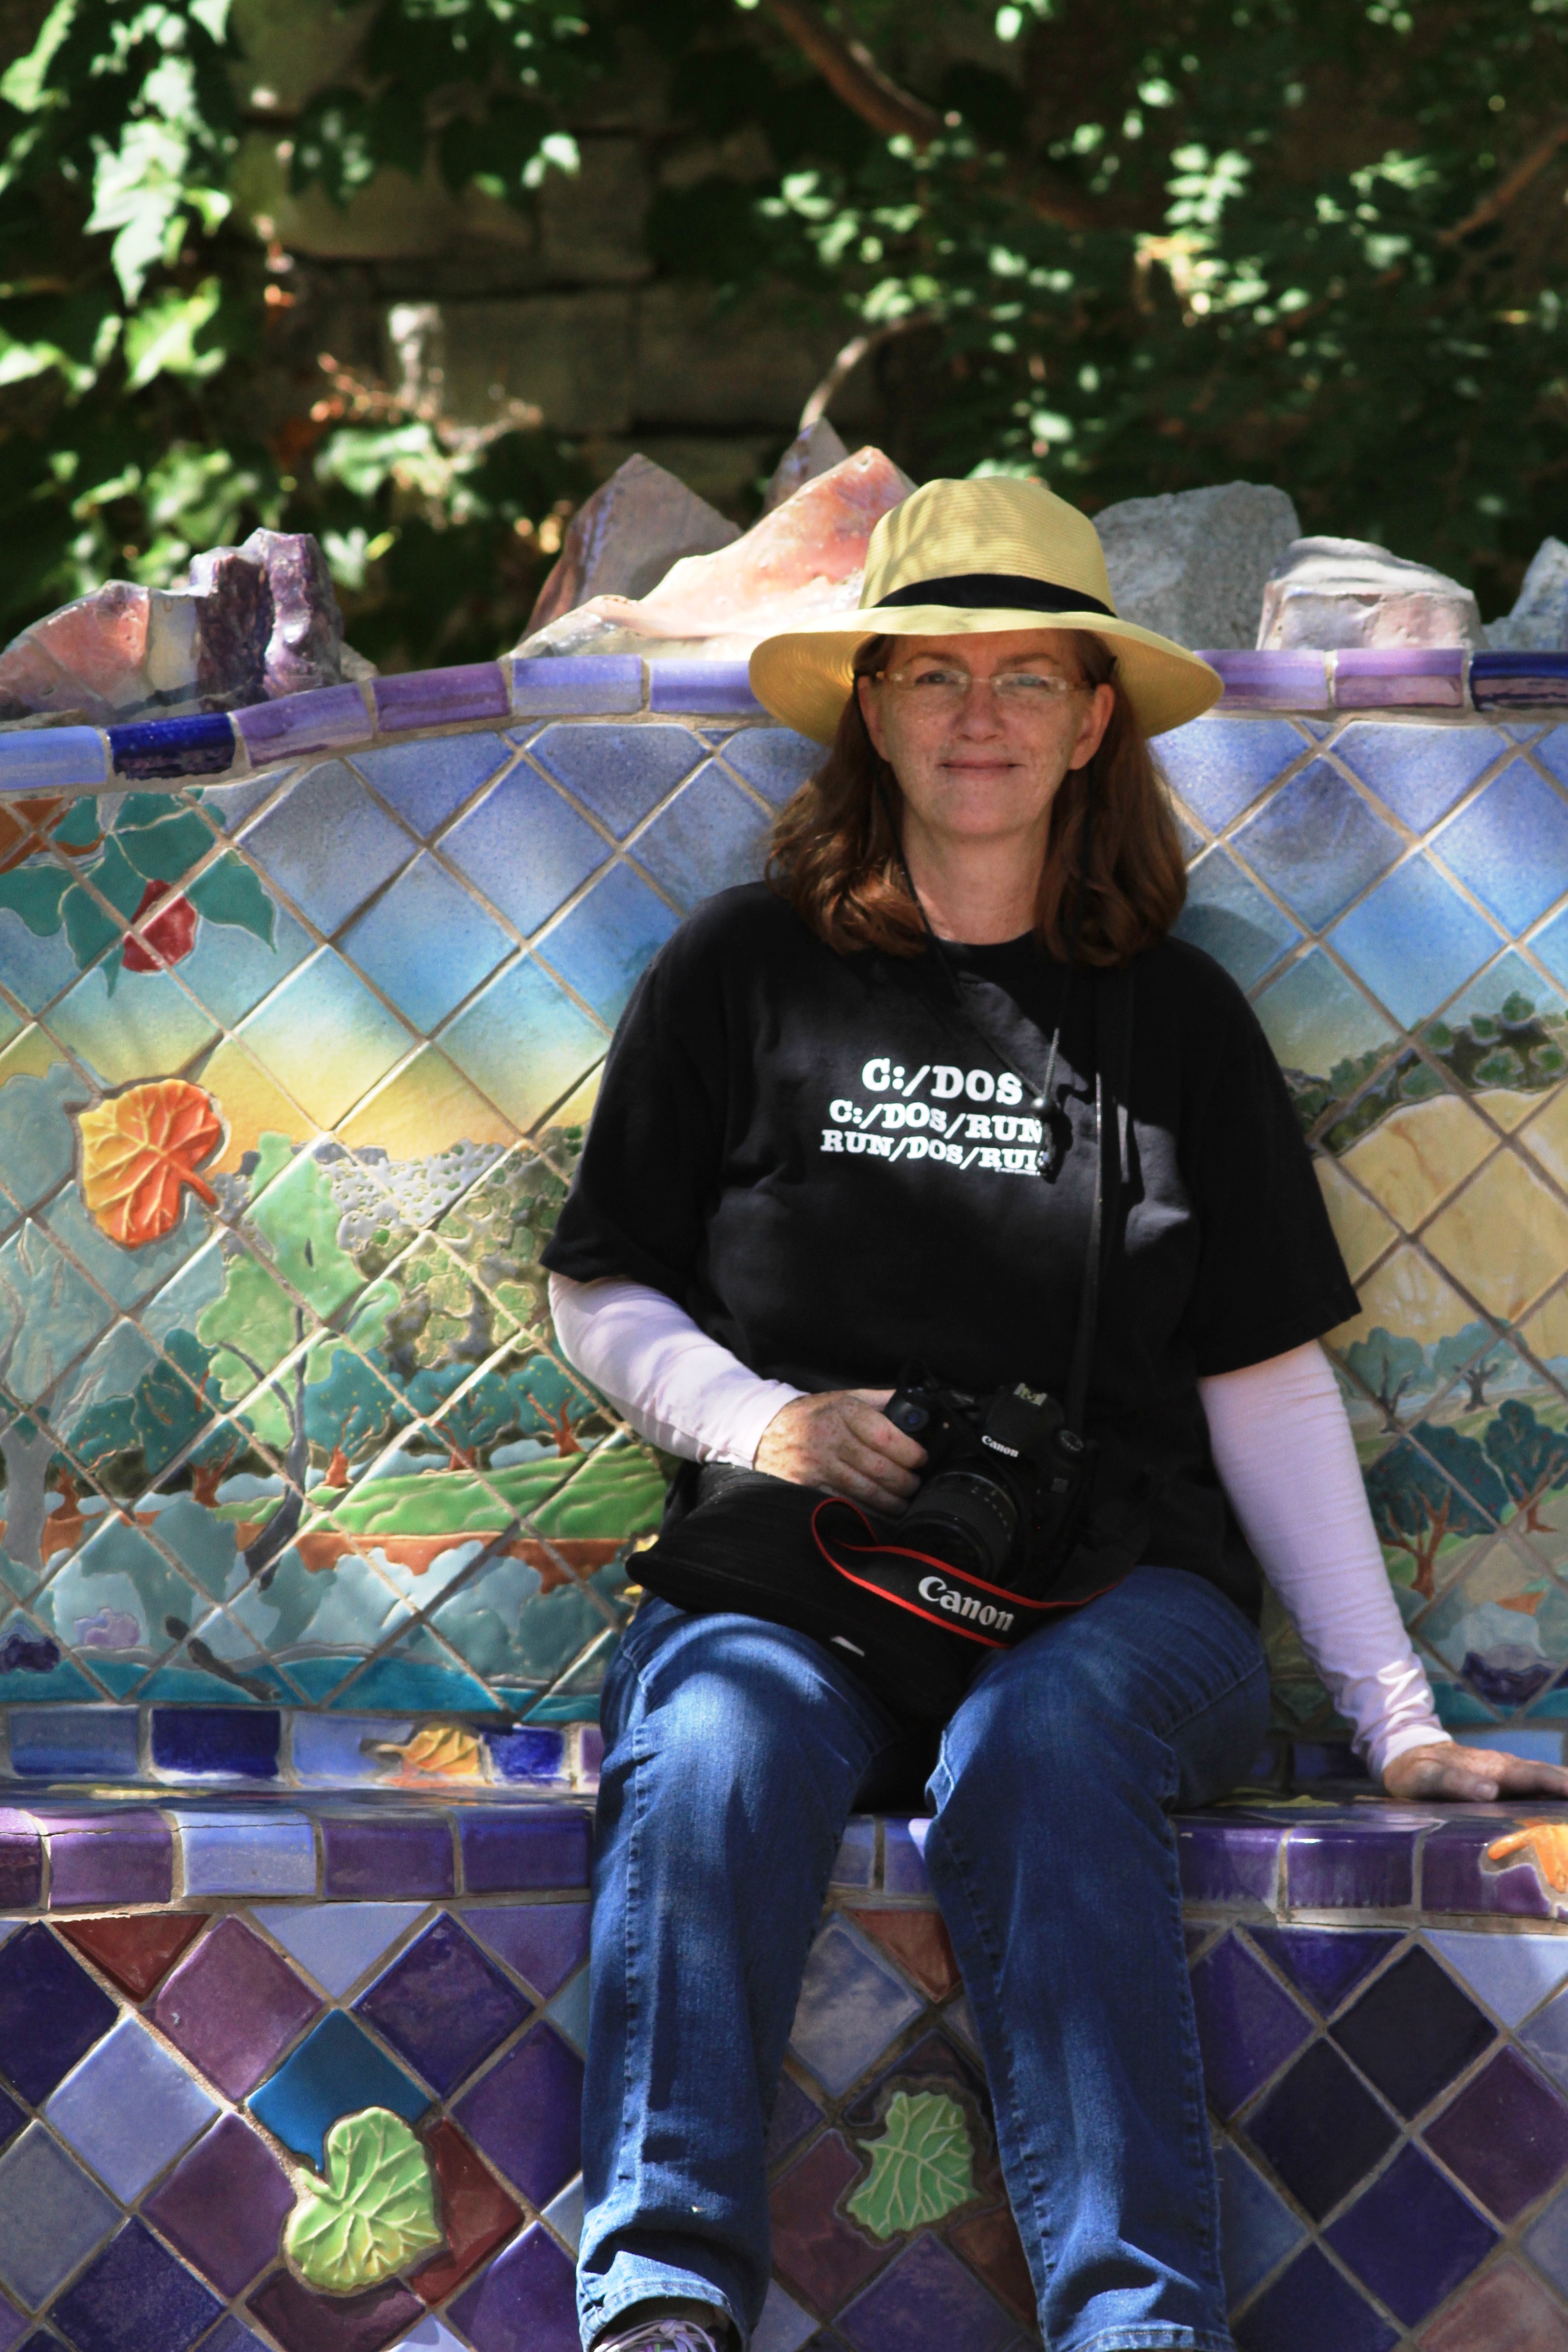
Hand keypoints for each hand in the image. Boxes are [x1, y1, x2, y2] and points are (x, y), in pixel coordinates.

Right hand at [755, 1389, 925, 1512]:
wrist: (764, 1430)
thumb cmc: (812, 1415)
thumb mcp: (844, 1398)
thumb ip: (880, 1401)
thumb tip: (917, 1407)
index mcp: (843, 1412)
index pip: (886, 1437)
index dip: (911, 1452)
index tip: (921, 1459)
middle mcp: (829, 1439)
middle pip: (880, 1469)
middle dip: (906, 1482)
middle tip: (915, 1484)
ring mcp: (817, 1466)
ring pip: (866, 1492)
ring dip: (892, 1502)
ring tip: (903, 1501)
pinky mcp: (807, 1488)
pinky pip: (845, 1505)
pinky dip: (868, 1513)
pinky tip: (880, 1513)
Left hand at [1382, 1741, 1567, 1802]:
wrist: (1407, 1756)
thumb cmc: (1415, 1770)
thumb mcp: (1425, 1777)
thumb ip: (1454, 1783)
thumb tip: (1491, 1792)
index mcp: (1494, 1768)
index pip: (1535, 1776)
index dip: (1561, 1785)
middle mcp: (1506, 1769)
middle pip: (1549, 1778)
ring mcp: (1507, 1775)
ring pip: (1545, 1782)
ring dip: (1566, 1790)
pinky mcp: (1503, 1784)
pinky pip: (1535, 1790)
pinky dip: (1554, 1794)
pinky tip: (1562, 1809)